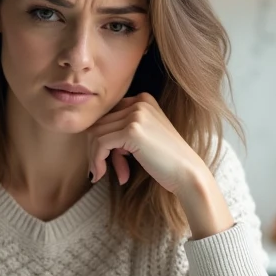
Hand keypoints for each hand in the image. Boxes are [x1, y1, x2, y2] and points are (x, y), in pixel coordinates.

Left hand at [87, 93, 202, 190]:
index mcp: (142, 100)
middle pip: (98, 124)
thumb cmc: (165, 162)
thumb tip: (88, 137)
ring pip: (95, 134)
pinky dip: (96, 161)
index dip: (102, 140)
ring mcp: (136, 114)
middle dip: (98, 151)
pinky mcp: (132, 131)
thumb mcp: (141, 139)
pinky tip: (101, 175)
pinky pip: (100, 144)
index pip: (106, 116)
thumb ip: (119, 131)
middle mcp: (139, 102)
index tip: (111, 162)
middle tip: (104, 171)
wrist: (188, 174)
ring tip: (104, 174)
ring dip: (95, 158)